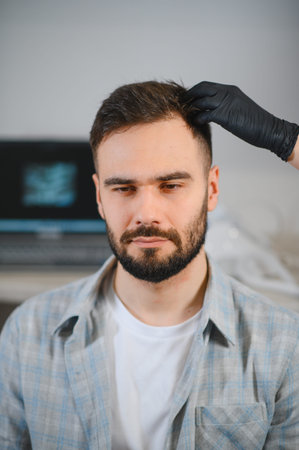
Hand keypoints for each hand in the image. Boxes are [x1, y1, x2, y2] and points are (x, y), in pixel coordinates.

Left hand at [184, 81, 298, 160]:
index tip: (187, 99)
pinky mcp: (225, 115)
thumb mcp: (238, 109)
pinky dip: (198, 118)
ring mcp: (226, 103)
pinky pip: (205, 114)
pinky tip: (195, 123)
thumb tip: (211, 113)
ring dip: (191, 107)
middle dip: (189, 96)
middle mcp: (227, 93)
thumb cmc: (254, 122)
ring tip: (185, 114)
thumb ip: (225, 106)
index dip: (194, 91)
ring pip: (201, 100)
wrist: (267, 129)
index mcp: (229, 90)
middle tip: (181, 104)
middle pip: (201, 89)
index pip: (206, 85)